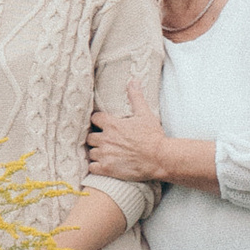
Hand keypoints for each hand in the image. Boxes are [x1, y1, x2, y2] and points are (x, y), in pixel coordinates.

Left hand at [85, 71, 170, 186]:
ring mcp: (105, 155)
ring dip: (96, 152)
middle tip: (105, 141)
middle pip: (89, 137)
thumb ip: (136, 97)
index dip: (98, 121)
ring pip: (90, 152)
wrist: (159, 158)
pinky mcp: (106, 169)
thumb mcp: (145, 114)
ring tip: (106, 154)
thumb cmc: (153, 136)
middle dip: (96, 138)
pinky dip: (96, 167)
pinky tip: (103, 165)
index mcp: (112, 124)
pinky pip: (92, 167)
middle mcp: (105, 139)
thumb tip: (133, 81)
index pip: (94, 118)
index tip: (103, 125)